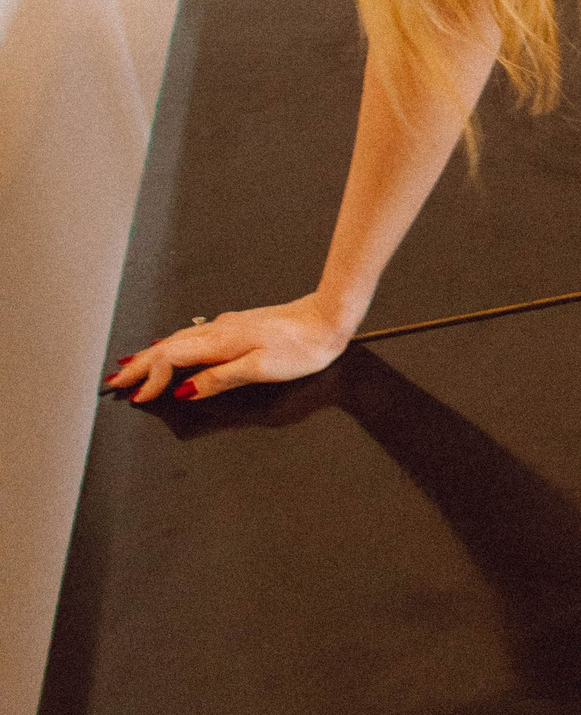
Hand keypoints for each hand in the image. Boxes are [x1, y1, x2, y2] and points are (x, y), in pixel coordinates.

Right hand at [104, 293, 352, 403]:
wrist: (329, 318)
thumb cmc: (302, 346)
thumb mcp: (260, 369)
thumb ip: (220, 379)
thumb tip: (185, 389)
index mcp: (221, 341)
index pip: (170, 358)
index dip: (149, 378)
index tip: (137, 396)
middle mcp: (219, 329)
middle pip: (167, 346)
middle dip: (139, 365)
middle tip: (116, 380)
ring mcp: (227, 325)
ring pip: (179, 340)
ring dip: (153, 355)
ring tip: (133, 368)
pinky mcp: (238, 326)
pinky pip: (194, 337)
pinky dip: (174, 347)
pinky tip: (174, 351)